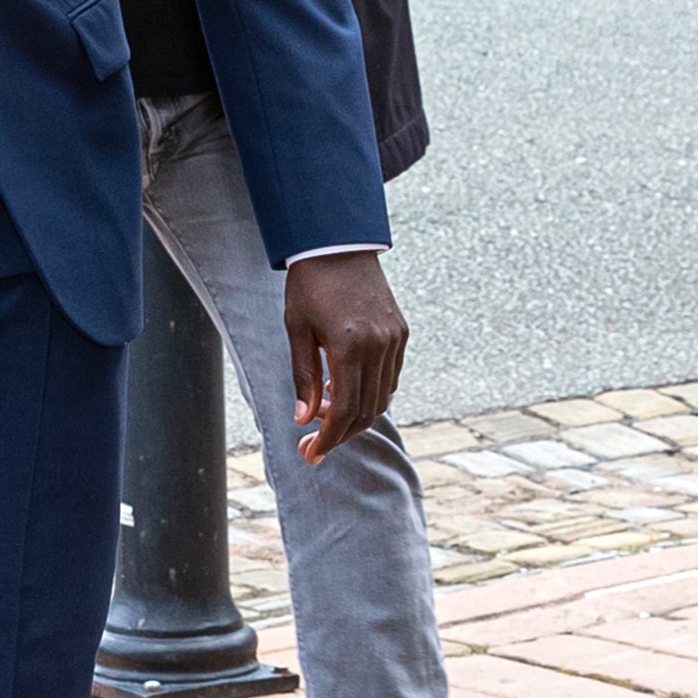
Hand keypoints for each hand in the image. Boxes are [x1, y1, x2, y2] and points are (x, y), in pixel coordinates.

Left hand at [283, 253, 406, 462]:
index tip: (311, 454)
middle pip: (366, 411)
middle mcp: (379, 345)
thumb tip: (304, 418)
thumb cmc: (310, 285)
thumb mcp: (296, 329)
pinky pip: (390, 377)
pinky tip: (347, 394)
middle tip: (313, 446)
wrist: (338, 243)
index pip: (344, 410)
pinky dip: (371, 394)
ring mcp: (394, 339)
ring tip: (326, 419)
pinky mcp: (401, 333)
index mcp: (350, 346)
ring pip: (382, 397)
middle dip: (340, 435)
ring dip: (356, 416)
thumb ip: (303, 376)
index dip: (328, 438)